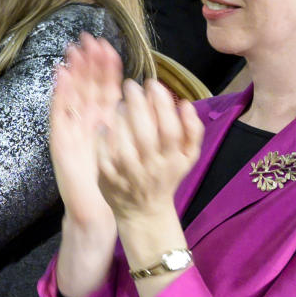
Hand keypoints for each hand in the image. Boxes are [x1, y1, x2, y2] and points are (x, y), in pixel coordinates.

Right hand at [50, 33, 125, 230]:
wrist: (95, 204)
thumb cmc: (113, 177)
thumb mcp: (126, 145)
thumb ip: (131, 123)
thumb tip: (141, 97)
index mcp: (104, 119)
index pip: (105, 87)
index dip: (105, 67)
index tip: (107, 45)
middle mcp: (87, 120)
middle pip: (86, 85)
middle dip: (87, 62)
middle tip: (87, 39)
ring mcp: (72, 127)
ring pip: (72, 93)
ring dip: (72, 71)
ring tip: (74, 49)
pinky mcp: (60, 137)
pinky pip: (60, 111)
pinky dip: (60, 92)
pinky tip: (60, 74)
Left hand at [97, 78, 203, 223]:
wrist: (145, 212)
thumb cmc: (168, 175)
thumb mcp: (189, 156)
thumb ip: (193, 130)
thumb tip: (185, 104)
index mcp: (173, 159)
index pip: (170, 129)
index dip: (162, 105)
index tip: (152, 84)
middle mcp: (151, 168)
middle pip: (145, 135)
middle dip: (138, 106)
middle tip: (130, 85)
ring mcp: (129, 176)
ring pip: (124, 146)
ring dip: (120, 121)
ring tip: (118, 103)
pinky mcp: (109, 180)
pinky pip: (104, 158)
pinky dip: (102, 140)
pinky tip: (103, 125)